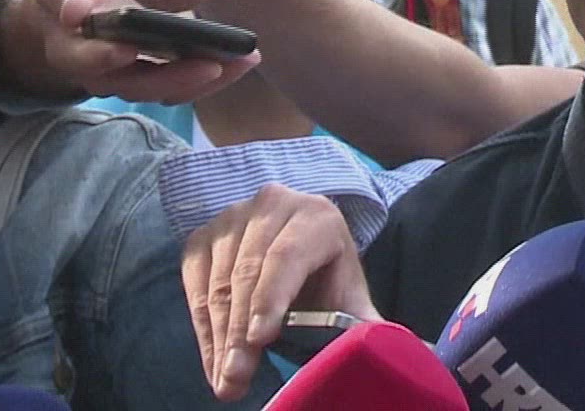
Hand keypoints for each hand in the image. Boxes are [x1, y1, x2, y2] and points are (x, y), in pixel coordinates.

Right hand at [4, 0, 258, 103]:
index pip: (87, 60)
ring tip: (245, 59)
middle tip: (214, 64)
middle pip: (138, 86)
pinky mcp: (157, 76)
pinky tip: (245, 57)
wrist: (75, 15)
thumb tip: (75, 12)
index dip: (105, 58)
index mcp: (72, 51)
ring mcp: (132, 80)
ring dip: (207, 80)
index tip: (130, 49)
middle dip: (176, 78)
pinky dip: (216, 74)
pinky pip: (185, 83)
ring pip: (167, 90)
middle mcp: (103, 75)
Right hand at [182, 184, 377, 400]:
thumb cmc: (326, 278)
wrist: (299, 248)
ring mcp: (233, 217)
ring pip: (218, 281)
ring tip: (225, 379)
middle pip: (247, 272)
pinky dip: (202, 327)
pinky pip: (194, 283)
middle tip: (234, 379)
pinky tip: (213, 360)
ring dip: (217, 337)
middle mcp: (272, 205)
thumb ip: (363, 321)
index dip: (270, 297)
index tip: (259, 339)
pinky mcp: (204, 235)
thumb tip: (391, 348)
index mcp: (316, 216)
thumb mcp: (348, 295)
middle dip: (238, 333)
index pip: (288, 256)